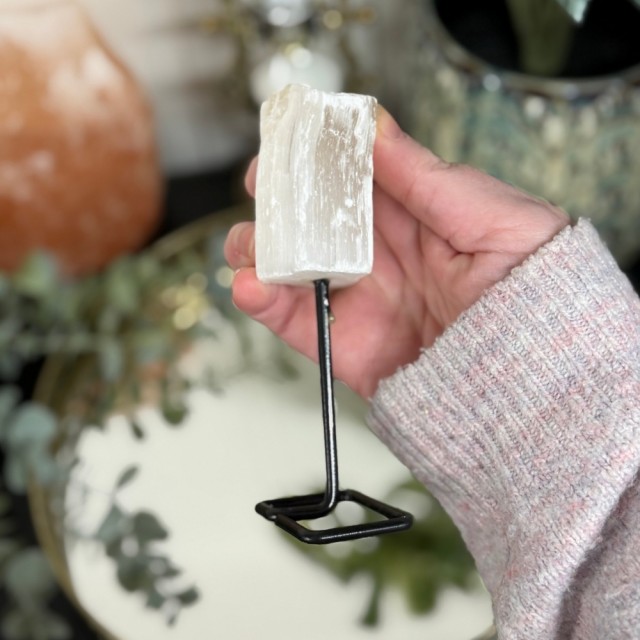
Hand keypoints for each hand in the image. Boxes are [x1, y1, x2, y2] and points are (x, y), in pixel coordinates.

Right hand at [225, 108, 568, 397]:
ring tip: (252, 243)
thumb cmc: (535, 290)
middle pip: (312, 221)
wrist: (539, 378)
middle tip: (264, 184)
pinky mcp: (345, 346)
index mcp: (413, 219)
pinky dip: (264, 303)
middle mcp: (380, 258)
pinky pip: (295, 322)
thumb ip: (425, 177)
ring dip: (261, 250)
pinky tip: (252, 284)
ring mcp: (359, 301)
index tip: (291, 140)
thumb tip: (376, 127)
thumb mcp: (491, 216)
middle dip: (281, 200)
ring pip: (292, 268)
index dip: (317, 158)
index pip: (353, 180)